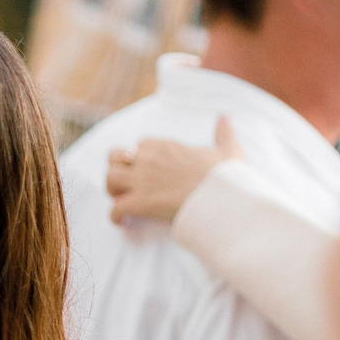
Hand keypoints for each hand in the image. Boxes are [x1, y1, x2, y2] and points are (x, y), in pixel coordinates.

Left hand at [108, 118, 243, 225]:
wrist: (222, 201)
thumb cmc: (227, 179)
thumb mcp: (229, 151)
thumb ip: (224, 134)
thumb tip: (225, 117)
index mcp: (167, 147)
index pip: (141, 145)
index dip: (139, 158)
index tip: (144, 171)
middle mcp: (151, 160)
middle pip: (115, 156)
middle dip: (116, 169)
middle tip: (125, 184)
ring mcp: (143, 181)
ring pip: (109, 179)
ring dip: (112, 191)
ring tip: (121, 201)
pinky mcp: (140, 203)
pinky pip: (114, 209)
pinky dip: (115, 217)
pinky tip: (123, 222)